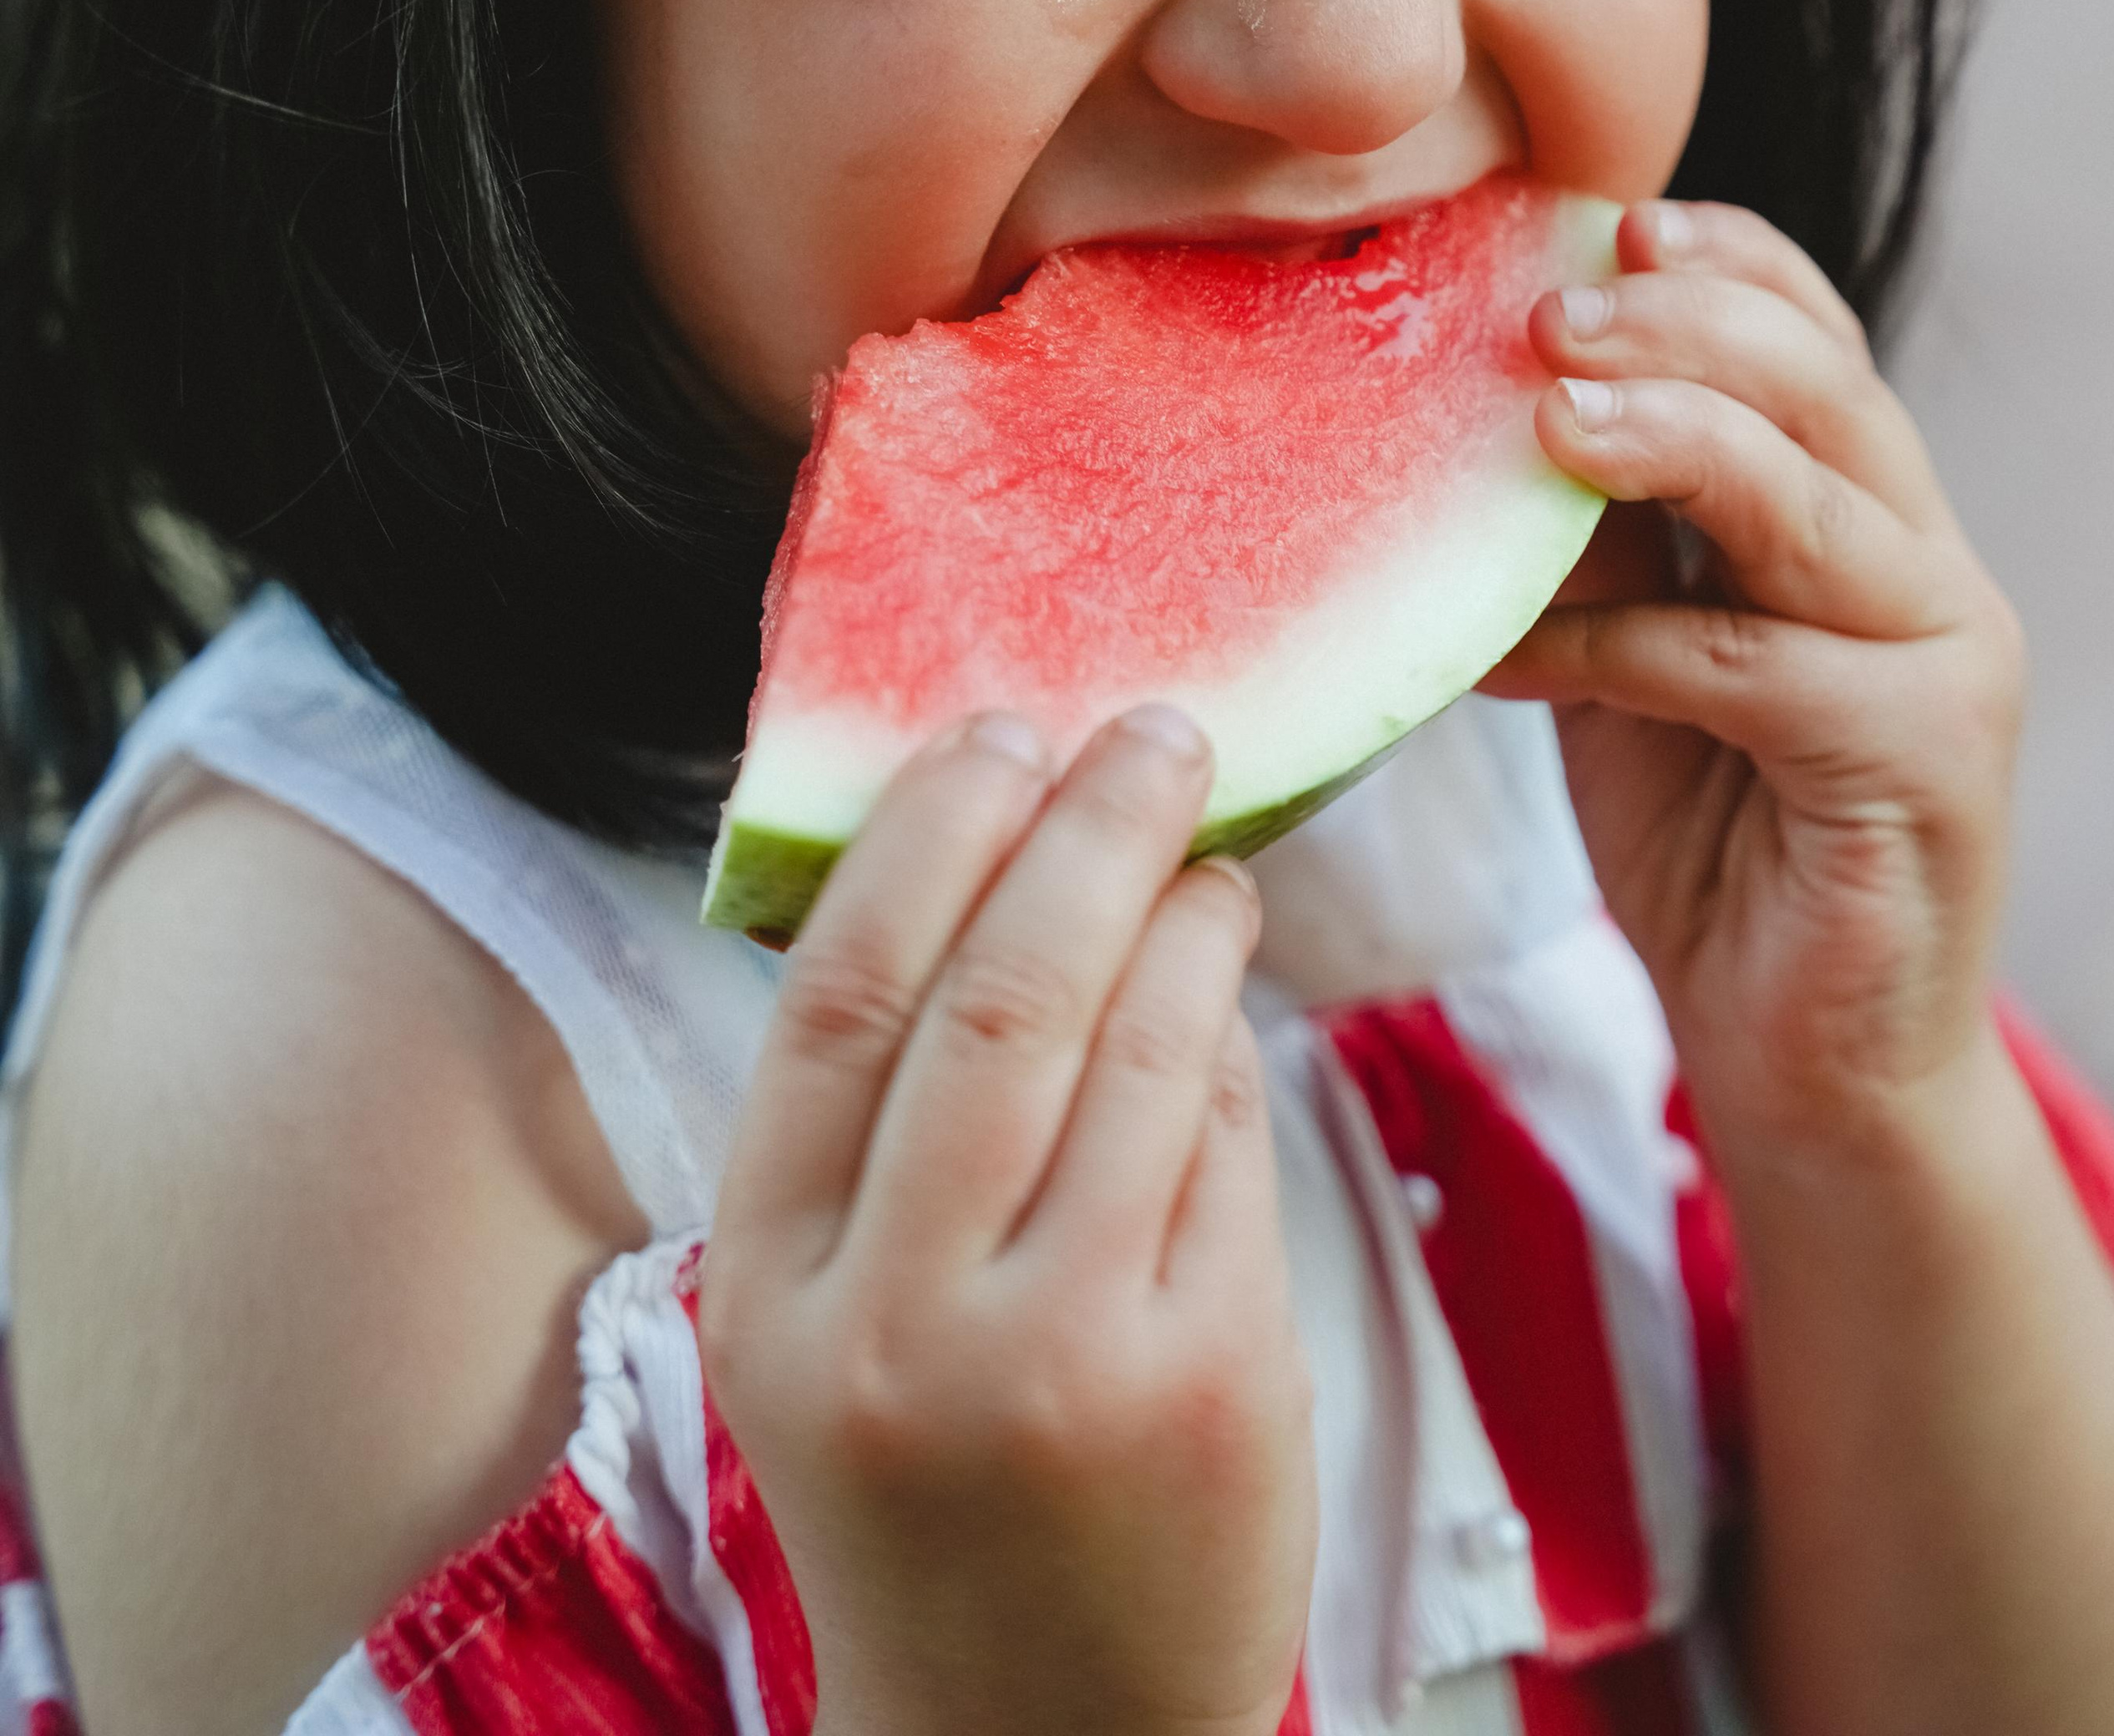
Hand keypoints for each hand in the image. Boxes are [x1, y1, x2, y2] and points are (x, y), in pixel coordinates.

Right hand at [697, 705, 1315, 1735]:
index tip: (996, 730)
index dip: (927, 833)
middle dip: (1087, 827)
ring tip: (1207, 853)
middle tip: (1150, 731)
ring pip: (1139, 1049)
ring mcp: (1061, 1360)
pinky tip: (1229, 988)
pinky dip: (1231, 1040)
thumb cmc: (929, 1492)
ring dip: (1186, 912)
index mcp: (771, 1288)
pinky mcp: (1208, 1386)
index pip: (839, 996)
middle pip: (1000, 994)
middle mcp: (900, 1323)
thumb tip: (1008, 857)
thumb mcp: (828, 1329)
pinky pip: (1227, 1148)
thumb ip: (883, 1130)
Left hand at [1486, 198, 2024, 1165]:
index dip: (1728, 267)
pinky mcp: (1918, 765)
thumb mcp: (1637, 654)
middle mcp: (1927, 567)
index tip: (1609, 218)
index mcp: (1869, 516)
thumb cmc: (1713, 841)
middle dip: (1685, 330)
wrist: (1806, 1064)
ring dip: (1672, 444)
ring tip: (1547, 418)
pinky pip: (1751, 669)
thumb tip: (1476, 412)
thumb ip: (1601, 539)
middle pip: (1825, 390)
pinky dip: (1618, 646)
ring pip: (1811, 505)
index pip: (1820, 341)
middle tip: (1549, 311)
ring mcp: (1942, 663)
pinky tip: (1506, 651)